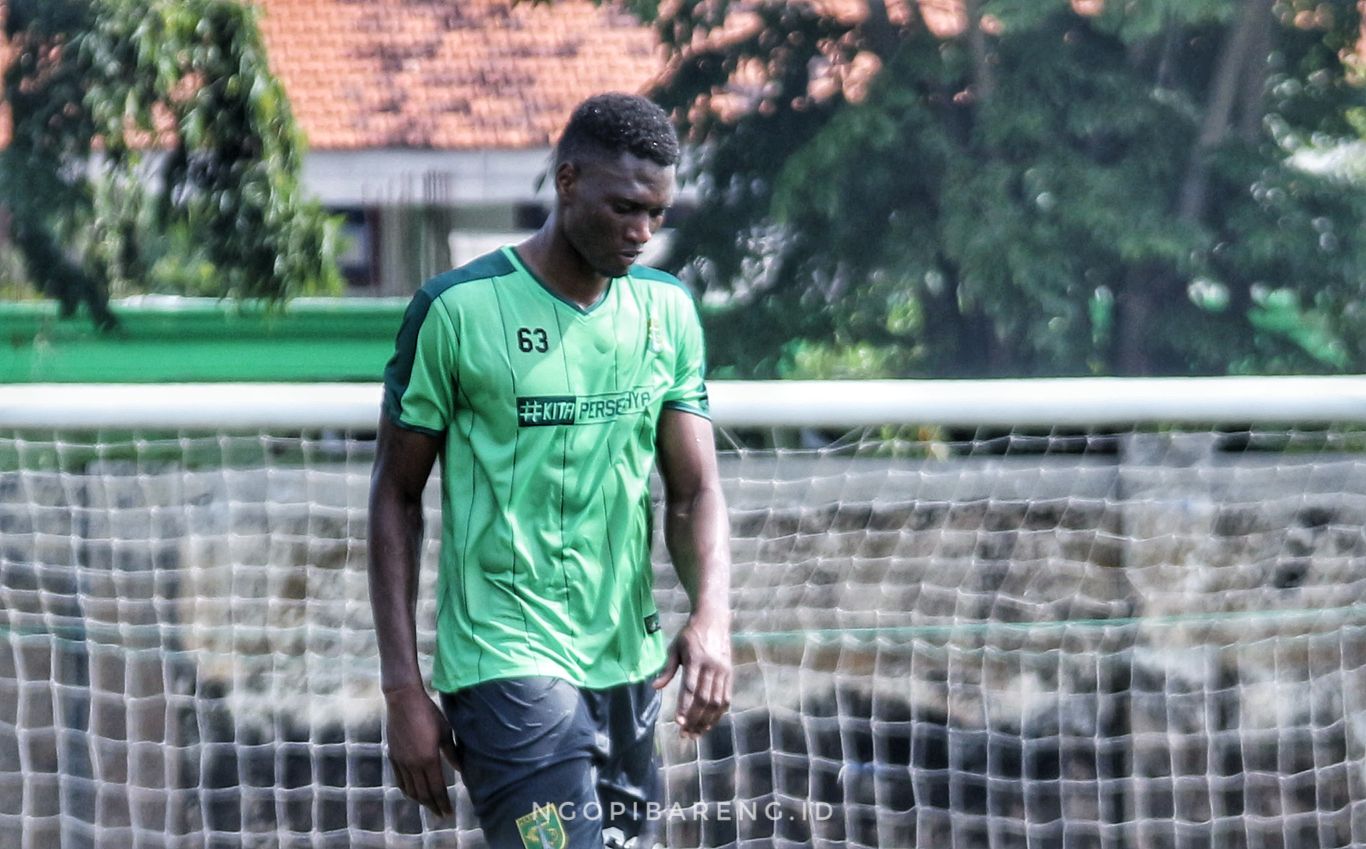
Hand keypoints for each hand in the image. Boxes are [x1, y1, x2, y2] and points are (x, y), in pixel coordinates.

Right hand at [383, 683, 460, 816]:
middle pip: (423, 793)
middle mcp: (412, 764)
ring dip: (420, 801)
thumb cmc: (428, 713)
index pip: (436, 789)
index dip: (442, 803)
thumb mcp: (445, 731)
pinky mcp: (393, 756)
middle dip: (433, 806)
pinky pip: (399, 780)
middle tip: (441, 814)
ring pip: (410, 789)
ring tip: (429, 806)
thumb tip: (461, 770)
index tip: (448, 813)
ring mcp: (400, 761)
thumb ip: (452, 753)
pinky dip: (407, 790)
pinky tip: (412, 792)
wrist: (403, 701)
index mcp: (428, 759)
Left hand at [653, 610, 731, 738]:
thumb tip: (654, 687)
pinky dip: (719, 713)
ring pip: (716, 702)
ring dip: (707, 720)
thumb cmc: (690, 634)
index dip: (685, 706)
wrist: (714, 618)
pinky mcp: (730, 674)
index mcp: (696, 659)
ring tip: (696, 734)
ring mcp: (723, 671)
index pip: (690, 688)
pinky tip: (710, 723)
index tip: (679, 722)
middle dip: (695, 719)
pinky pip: (726, 698)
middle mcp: (712, 666)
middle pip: (704, 699)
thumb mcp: (675, 647)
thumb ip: (667, 669)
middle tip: (685, 735)